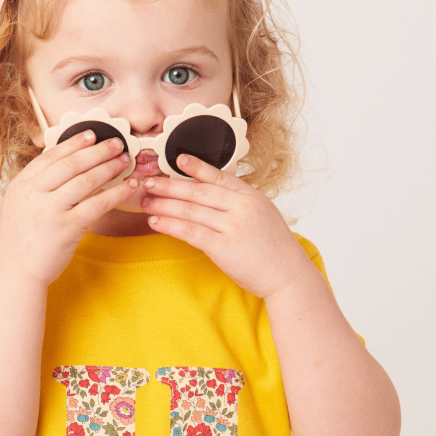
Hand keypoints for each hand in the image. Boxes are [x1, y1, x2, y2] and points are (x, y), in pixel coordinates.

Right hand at [0, 132, 138, 287]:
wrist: (15, 273)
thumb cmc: (20, 241)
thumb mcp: (19, 205)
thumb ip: (37, 185)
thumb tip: (64, 164)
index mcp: (21, 184)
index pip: (51, 156)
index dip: (73, 142)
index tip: (91, 134)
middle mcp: (34, 193)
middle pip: (71, 163)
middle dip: (97, 150)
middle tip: (116, 143)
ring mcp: (50, 209)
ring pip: (86, 179)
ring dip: (109, 166)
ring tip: (124, 160)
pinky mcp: (68, 227)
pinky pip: (97, 204)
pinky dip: (116, 192)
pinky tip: (128, 186)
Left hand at [140, 154, 312, 299]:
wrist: (289, 276)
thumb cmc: (274, 248)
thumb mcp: (262, 214)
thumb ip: (238, 203)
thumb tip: (209, 195)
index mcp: (251, 196)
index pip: (219, 176)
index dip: (196, 167)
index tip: (177, 158)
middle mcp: (242, 207)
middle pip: (198, 191)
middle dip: (169, 186)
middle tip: (148, 182)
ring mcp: (233, 226)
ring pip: (190, 210)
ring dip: (164, 205)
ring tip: (146, 202)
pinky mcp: (224, 247)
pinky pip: (190, 231)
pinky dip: (170, 225)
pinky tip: (156, 222)